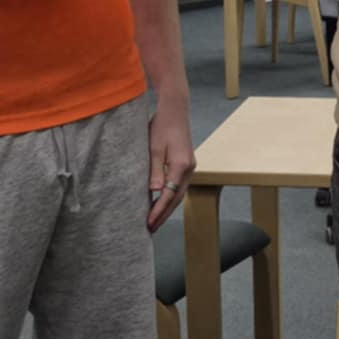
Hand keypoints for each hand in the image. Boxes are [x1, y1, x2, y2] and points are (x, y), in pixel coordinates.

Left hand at [145, 93, 195, 231]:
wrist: (175, 109)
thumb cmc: (161, 126)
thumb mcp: (154, 148)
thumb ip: (155, 170)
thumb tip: (154, 191)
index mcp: (181, 165)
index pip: (168, 195)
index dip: (158, 211)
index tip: (148, 223)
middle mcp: (189, 168)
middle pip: (176, 198)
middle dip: (164, 215)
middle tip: (150, 229)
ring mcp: (190, 166)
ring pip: (179, 193)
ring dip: (168, 208)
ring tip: (155, 220)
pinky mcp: (186, 163)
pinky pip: (179, 186)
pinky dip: (170, 197)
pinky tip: (161, 202)